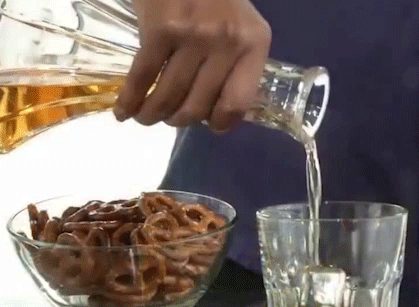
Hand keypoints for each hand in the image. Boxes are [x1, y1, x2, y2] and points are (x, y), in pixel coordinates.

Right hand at [113, 0, 270, 131]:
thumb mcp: (240, 26)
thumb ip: (234, 62)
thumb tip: (212, 109)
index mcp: (253, 44)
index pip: (238, 103)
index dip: (221, 123)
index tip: (208, 125)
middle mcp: (227, 43)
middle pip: (199, 105)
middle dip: (180, 121)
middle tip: (170, 119)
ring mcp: (194, 37)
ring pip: (170, 96)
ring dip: (153, 116)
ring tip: (146, 118)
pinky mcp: (160, 30)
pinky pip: (143, 78)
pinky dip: (129, 101)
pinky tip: (123, 112)